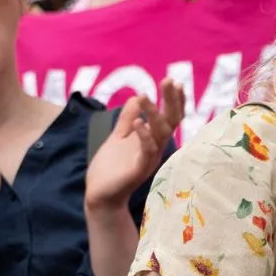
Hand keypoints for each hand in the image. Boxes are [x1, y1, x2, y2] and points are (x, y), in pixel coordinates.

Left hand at [85, 81, 182, 210]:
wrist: (100, 194)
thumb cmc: (111, 168)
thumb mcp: (119, 137)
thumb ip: (128, 118)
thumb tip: (137, 96)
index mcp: (152, 139)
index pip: (169, 117)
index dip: (173, 100)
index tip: (174, 82)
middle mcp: (155, 147)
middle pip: (171, 121)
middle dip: (171, 101)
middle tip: (170, 80)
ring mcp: (149, 159)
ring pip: (160, 133)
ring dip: (153, 113)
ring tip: (144, 96)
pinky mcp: (139, 170)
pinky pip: (147, 151)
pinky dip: (143, 136)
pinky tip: (138, 123)